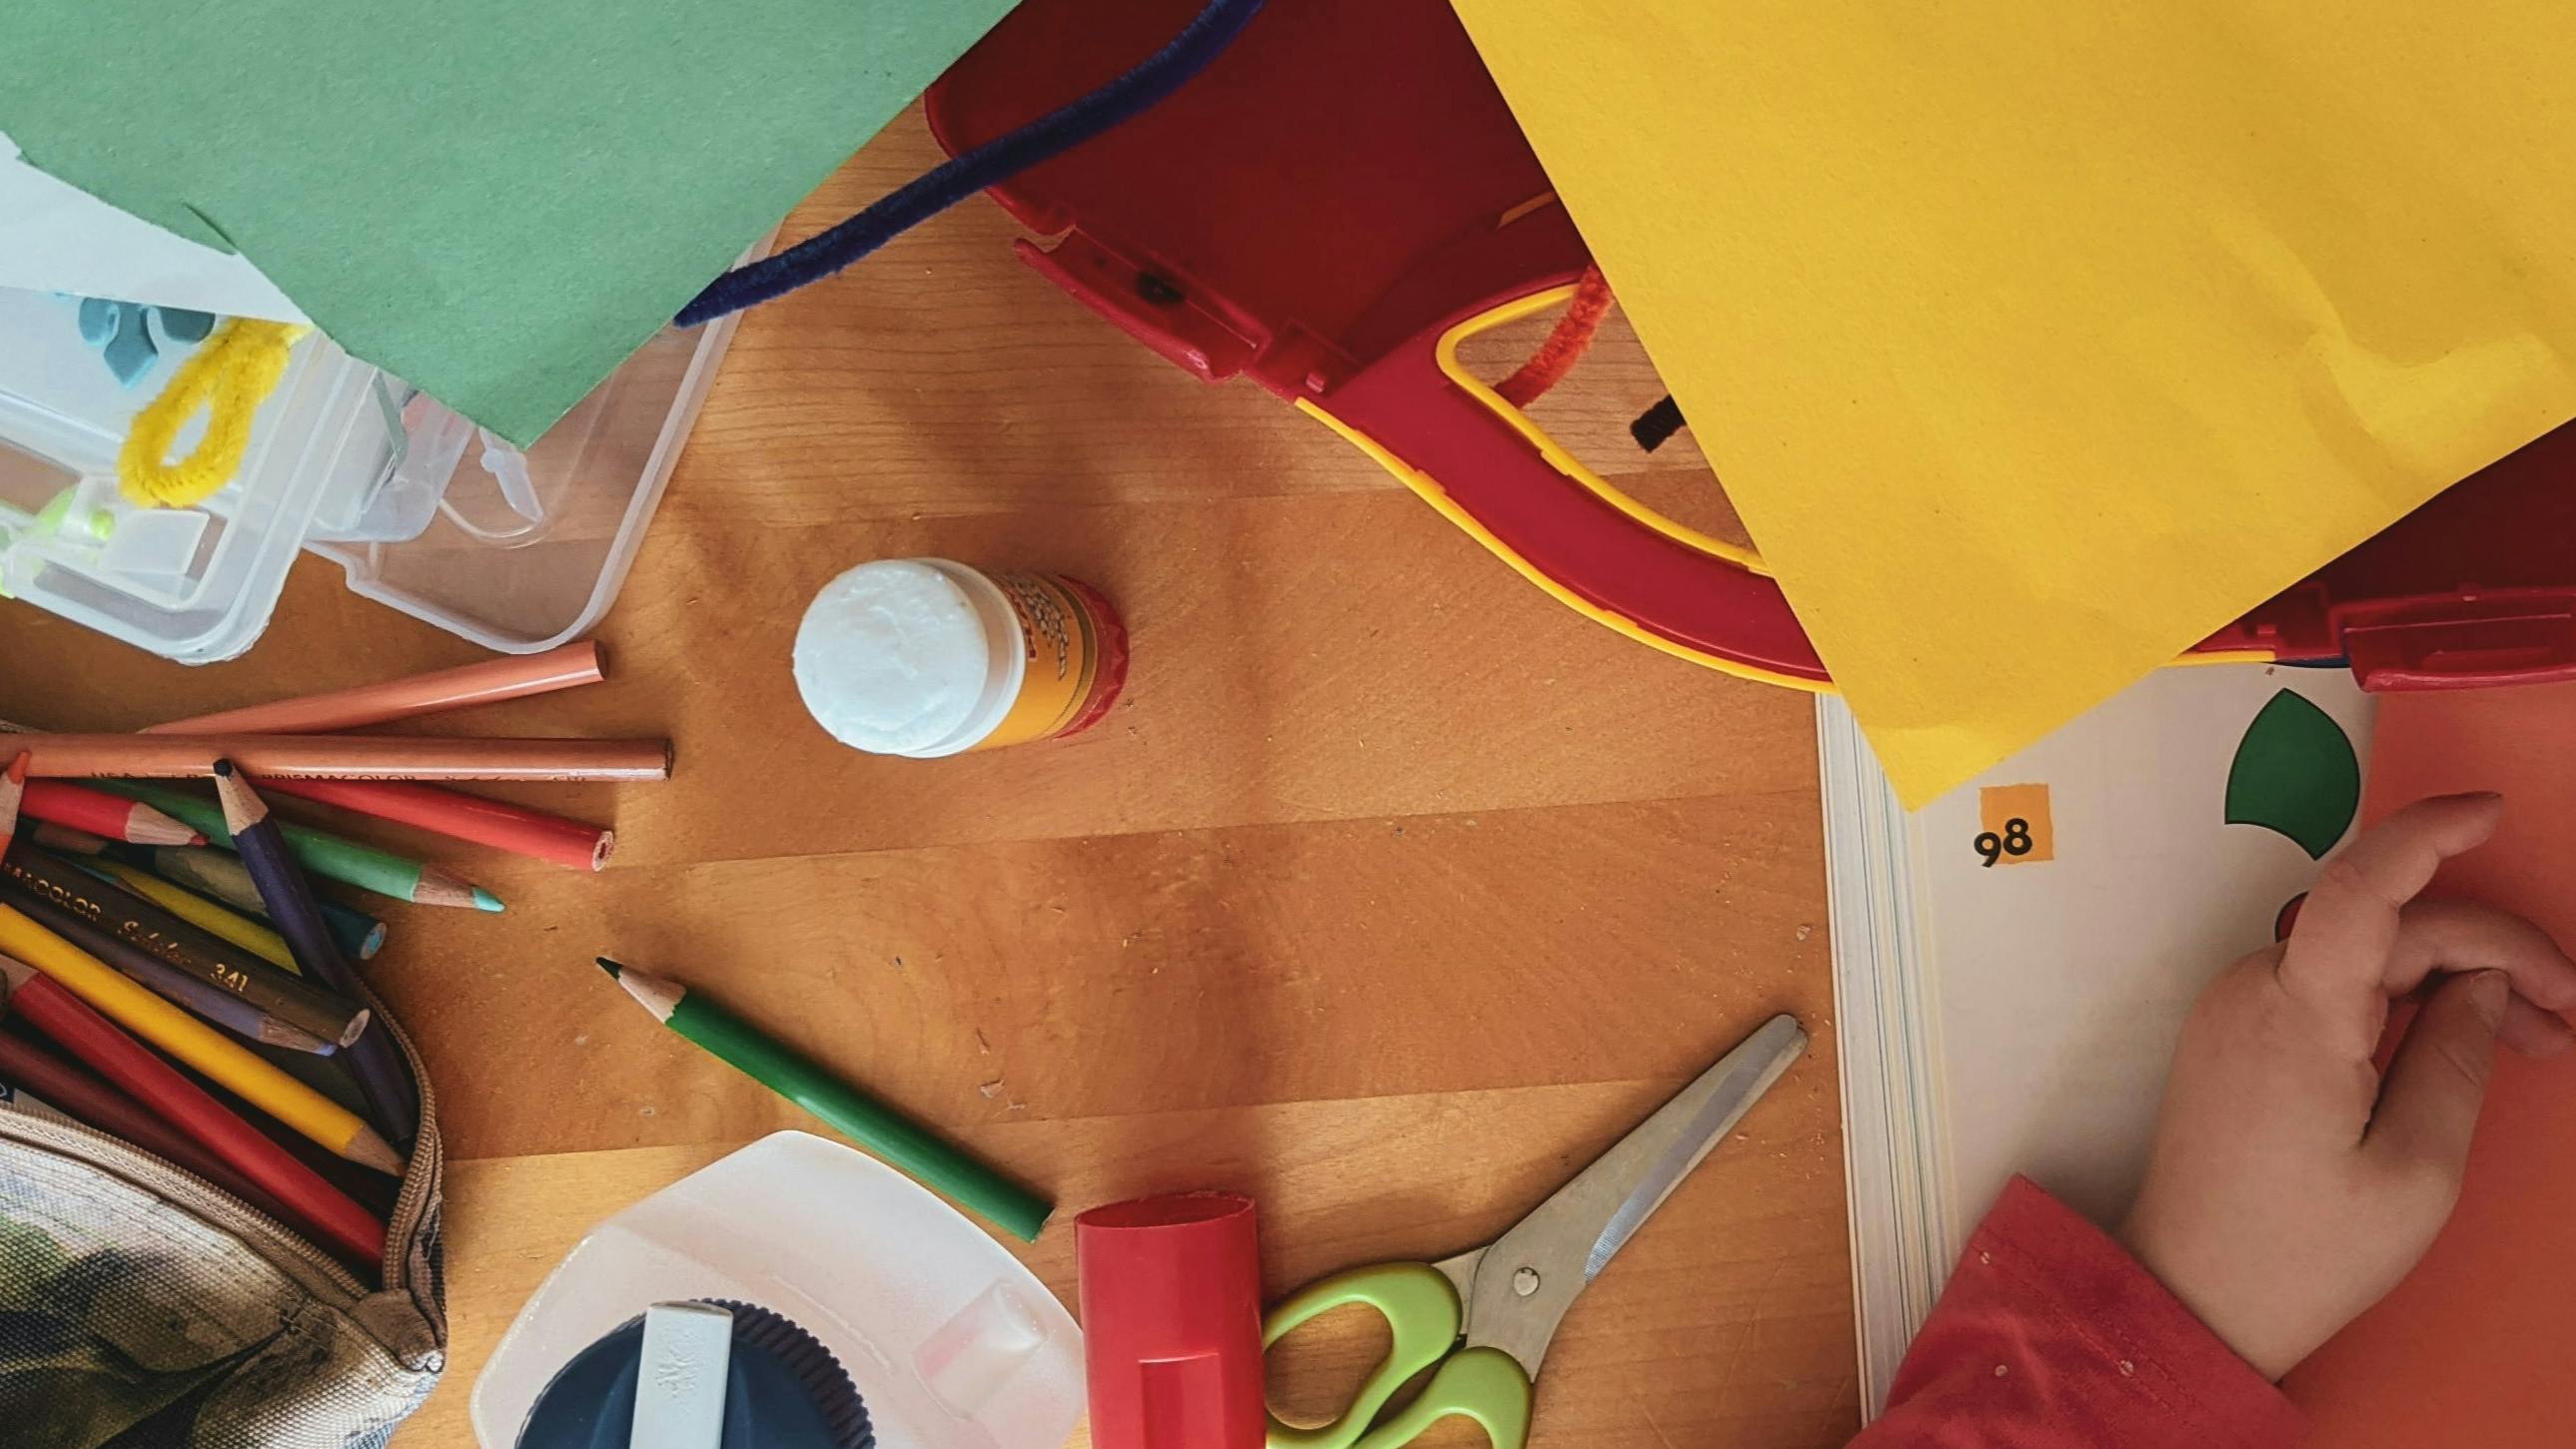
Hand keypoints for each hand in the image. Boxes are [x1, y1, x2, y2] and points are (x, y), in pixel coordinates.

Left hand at [2118, 793, 2575, 1379]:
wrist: (2188, 1294)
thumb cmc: (2299, 1251)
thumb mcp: (2415, 1168)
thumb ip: (2455, 1057)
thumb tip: (2477, 982)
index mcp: (2296, 1016)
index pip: (2360, 890)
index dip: (2424, 834)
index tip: (2489, 811)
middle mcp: (2254, 991)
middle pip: (2388, 929)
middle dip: (2493, 954)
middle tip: (2568, 1020)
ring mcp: (2237, 1007)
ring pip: (2365, 957)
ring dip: (2451, 978)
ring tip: (2531, 1042)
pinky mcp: (2237, 1031)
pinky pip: (2331, 986)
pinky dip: (2400, 1000)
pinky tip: (2457, 1042)